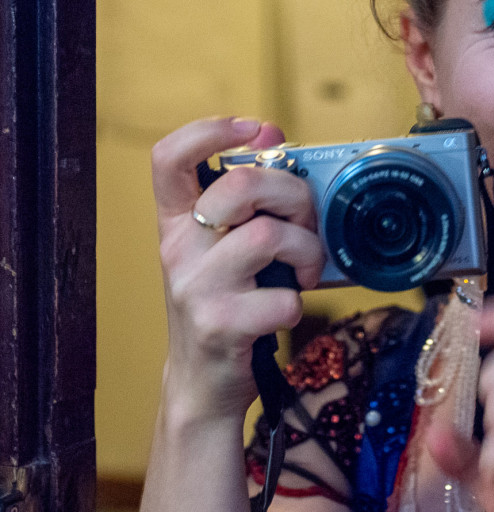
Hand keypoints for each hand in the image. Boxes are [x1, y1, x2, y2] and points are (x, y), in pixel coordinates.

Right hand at [152, 116, 326, 425]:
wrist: (202, 382)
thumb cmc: (226, 300)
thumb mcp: (226, 245)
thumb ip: (247, 195)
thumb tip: (271, 133)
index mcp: (177, 222)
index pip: (169, 158)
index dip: (209, 131)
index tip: (254, 129)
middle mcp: (178, 250)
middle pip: (242, 187)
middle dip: (294, 196)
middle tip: (305, 224)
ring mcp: (196, 289)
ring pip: (270, 236)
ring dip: (307, 252)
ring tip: (305, 272)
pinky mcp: (221, 326)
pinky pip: (284, 298)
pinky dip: (300, 303)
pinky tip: (287, 310)